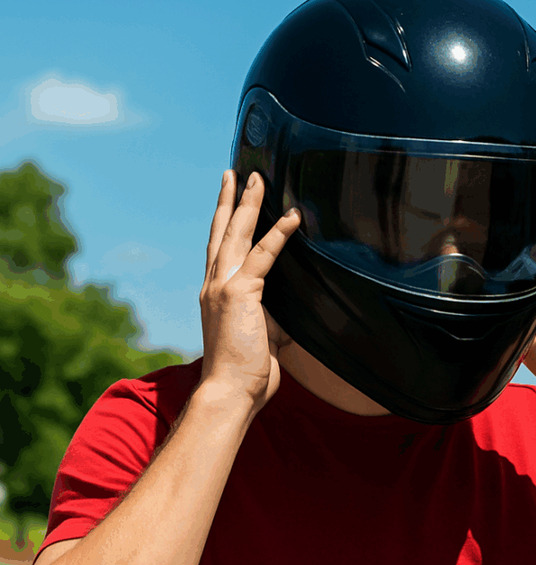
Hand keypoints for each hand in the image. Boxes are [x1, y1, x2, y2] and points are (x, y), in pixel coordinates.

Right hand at [198, 171, 301, 413]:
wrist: (229, 391)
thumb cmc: (245, 372)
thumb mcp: (260, 337)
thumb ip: (267, 319)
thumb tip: (283, 316)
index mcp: (215, 294)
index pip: (219, 250)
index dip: (224, 223)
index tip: (228, 199)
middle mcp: (213, 285)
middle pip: (221, 232)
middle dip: (230, 201)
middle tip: (237, 173)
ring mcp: (223, 287)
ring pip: (236, 235)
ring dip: (248, 204)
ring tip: (258, 178)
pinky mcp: (239, 293)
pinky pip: (263, 255)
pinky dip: (278, 234)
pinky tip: (292, 216)